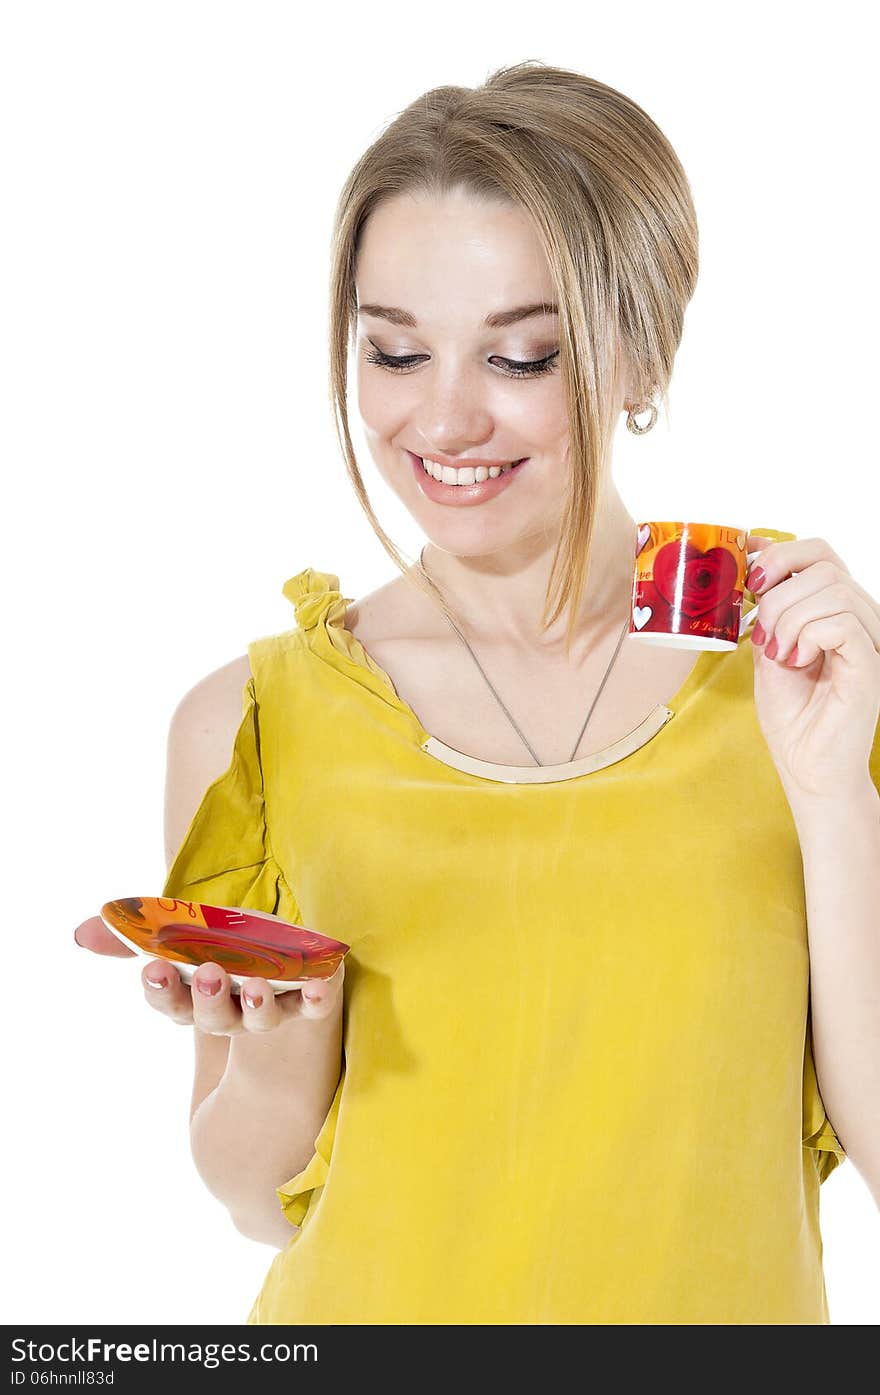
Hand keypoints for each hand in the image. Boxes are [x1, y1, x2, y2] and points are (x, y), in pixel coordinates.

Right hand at [74, 915, 344, 1032]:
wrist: (283, 966)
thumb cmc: (221, 946)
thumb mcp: (179, 935)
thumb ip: (133, 935)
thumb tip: (82, 933)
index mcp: (194, 998)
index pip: (170, 1003)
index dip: (161, 989)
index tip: (153, 968)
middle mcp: (230, 1011)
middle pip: (213, 1017)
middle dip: (207, 998)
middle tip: (207, 974)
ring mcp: (271, 1008)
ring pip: (261, 1017)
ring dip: (257, 1005)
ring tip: (255, 989)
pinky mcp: (309, 998)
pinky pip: (314, 1004)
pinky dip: (317, 996)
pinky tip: (320, 984)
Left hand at [746, 533, 879, 799]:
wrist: (807, 768)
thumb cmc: (792, 717)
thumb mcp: (767, 652)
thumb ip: (767, 614)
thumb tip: (750, 571)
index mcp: (834, 611)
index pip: (820, 553)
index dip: (782, 552)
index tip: (749, 574)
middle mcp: (859, 619)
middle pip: (825, 565)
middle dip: (779, 592)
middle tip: (763, 634)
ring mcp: (869, 640)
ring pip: (834, 590)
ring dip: (791, 618)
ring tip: (780, 653)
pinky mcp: (870, 664)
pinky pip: (842, 624)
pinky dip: (809, 635)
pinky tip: (797, 660)